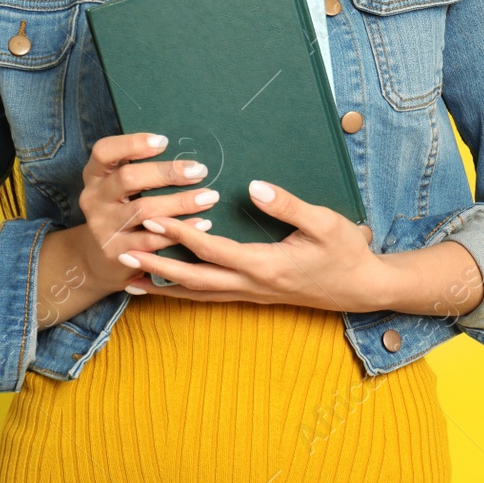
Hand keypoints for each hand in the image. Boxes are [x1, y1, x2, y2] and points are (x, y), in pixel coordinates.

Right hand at [70, 131, 221, 294]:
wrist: (97, 258)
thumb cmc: (119, 211)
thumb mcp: (117, 188)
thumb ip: (138, 170)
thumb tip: (184, 155)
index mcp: (95, 176)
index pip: (104, 152)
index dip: (132, 144)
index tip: (164, 142)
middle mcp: (94, 199)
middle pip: (128, 178)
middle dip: (167, 172)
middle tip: (199, 171)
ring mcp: (102, 226)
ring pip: (144, 210)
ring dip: (180, 202)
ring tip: (208, 197)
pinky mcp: (116, 252)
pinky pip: (152, 240)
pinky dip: (180, 230)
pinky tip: (202, 223)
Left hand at [116, 179, 394, 312]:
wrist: (361, 288)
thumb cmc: (346, 252)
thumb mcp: (325, 223)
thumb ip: (288, 205)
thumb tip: (253, 186)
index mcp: (266, 265)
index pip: (212, 249)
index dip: (180, 235)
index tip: (152, 218)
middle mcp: (253, 284)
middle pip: (195, 279)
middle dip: (157, 265)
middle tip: (122, 252)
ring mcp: (252, 294)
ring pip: (198, 294)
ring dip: (163, 286)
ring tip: (128, 280)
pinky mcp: (254, 294)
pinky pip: (210, 296)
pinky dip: (182, 292)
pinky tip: (164, 287)